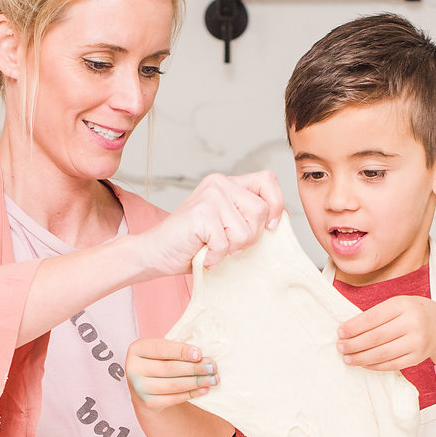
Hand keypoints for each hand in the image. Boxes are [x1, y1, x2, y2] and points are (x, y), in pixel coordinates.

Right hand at [126, 338, 217, 411]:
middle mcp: (133, 369)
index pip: (160, 349)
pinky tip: (203, 389)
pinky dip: (191, 394)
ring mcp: (139, 388)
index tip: (199, 353)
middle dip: (194, 368)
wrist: (146, 385)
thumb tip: (202, 355)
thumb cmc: (159, 361)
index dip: (181, 351)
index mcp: (136, 349)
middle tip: (212, 367)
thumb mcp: (163, 350)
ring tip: (212, 379)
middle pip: (169, 368)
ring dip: (196, 382)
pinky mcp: (148, 403)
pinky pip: (174, 398)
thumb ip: (177, 349)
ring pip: (173, 385)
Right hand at [137, 171, 284, 277]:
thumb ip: (249, 217)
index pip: (268, 179)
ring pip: (246, 230)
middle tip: (229, 245)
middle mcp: (219, 183)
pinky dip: (216, 257)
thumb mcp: (228, 225)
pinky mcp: (201, 214)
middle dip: (251, 236)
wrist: (155, 253)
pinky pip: (226, 243)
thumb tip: (280, 220)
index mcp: (228, 183)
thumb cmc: (193, 244)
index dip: (276, 204)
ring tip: (213, 248)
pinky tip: (203, 255)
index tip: (270, 226)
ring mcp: (210, 196)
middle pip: (261, 210)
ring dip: (232, 248)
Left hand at [337, 295, 435, 370]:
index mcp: (403, 305)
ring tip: (347, 358)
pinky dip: (374, 365)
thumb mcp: (397, 304)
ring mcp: (417, 342)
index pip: (372, 318)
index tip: (340, 332)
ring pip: (382, 354)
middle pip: (375, 338)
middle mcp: (412, 323)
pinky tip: (364, 363)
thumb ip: (376, 314)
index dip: (353, 327)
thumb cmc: (412, 313)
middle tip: (340, 347)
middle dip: (354, 344)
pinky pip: (391, 364)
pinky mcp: (417, 357)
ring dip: (361, 358)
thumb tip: (348, 330)